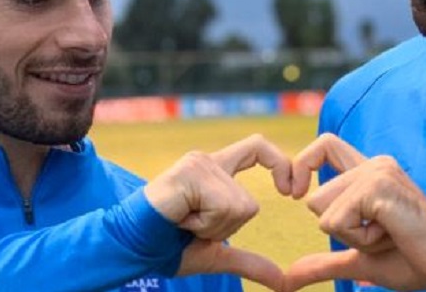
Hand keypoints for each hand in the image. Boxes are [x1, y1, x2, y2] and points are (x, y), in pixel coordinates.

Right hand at [144, 134, 292, 290]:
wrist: (133, 247)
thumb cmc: (168, 246)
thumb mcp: (216, 253)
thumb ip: (249, 262)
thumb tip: (282, 281)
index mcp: (217, 171)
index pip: (258, 148)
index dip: (282, 164)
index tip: (292, 192)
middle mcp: (209, 161)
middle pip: (249, 202)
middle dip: (226, 229)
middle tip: (194, 227)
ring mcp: (199, 164)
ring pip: (239, 206)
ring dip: (212, 227)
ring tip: (184, 222)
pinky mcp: (191, 172)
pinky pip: (223, 205)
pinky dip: (204, 223)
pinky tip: (180, 218)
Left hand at [286, 134, 425, 291]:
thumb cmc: (412, 260)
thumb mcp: (360, 259)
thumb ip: (325, 262)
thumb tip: (289, 277)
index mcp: (370, 172)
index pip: (324, 145)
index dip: (302, 165)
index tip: (294, 193)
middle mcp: (373, 163)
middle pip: (314, 198)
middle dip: (340, 230)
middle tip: (381, 233)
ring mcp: (376, 171)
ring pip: (323, 210)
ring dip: (351, 237)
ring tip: (388, 233)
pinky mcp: (377, 186)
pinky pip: (337, 221)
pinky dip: (360, 240)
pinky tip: (391, 234)